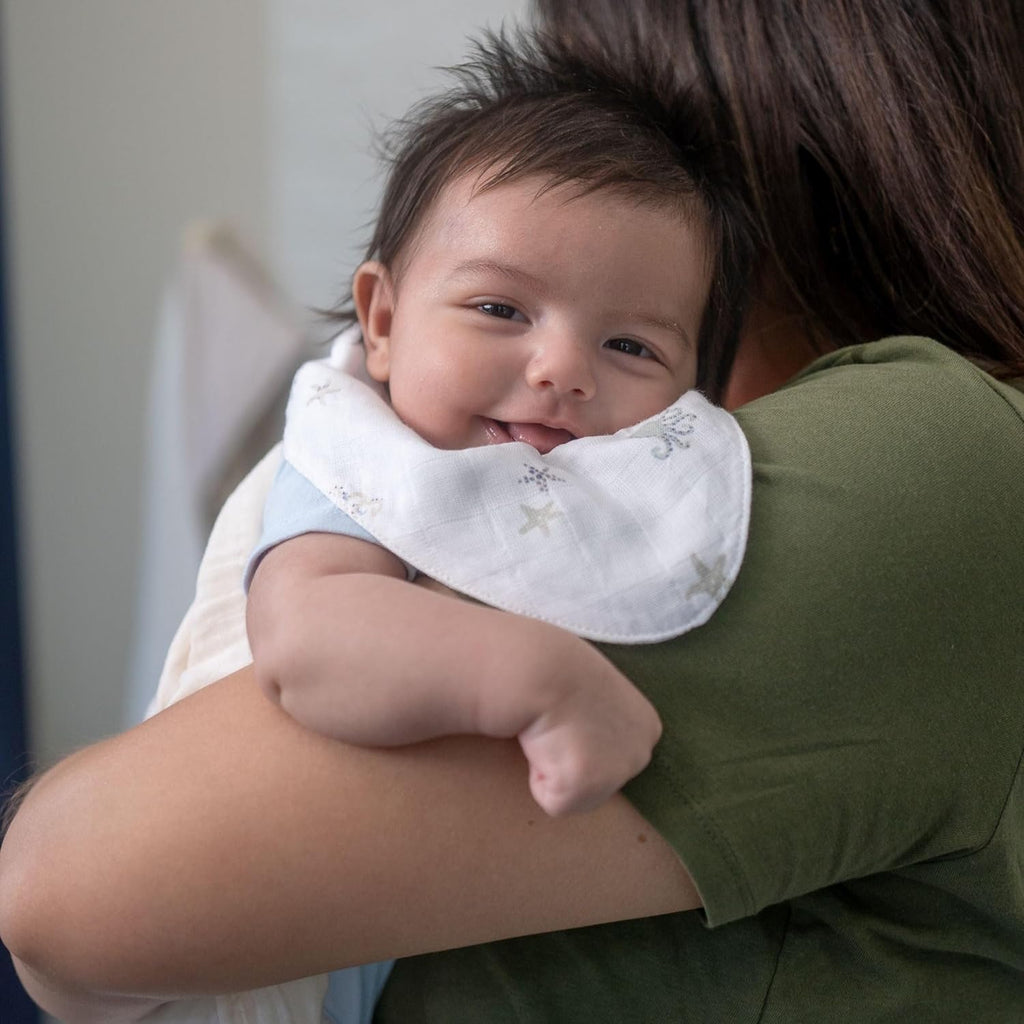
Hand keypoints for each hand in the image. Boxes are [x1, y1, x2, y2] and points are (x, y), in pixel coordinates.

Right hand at [517, 659, 661, 815]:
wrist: (542, 670)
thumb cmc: (560, 670)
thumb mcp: (598, 694)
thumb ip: (604, 720)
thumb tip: (588, 737)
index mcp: (646, 727)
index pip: (611, 754)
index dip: (582, 740)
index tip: (572, 716)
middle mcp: (640, 753)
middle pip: (599, 781)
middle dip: (573, 762)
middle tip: (558, 728)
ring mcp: (617, 773)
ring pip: (577, 794)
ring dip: (556, 771)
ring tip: (550, 736)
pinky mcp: (585, 787)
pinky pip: (554, 801)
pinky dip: (539, 779)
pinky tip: (542, 747)